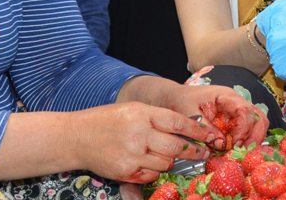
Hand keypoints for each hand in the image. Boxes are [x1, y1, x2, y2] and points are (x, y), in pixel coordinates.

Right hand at [73, 102, 217, 183]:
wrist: (77, 137)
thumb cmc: (107, 120)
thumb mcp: (133, 109)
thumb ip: (157, 118)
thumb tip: (185, 128)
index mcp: (142, 114)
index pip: (178, 123)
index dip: (197, 131)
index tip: (208, 136)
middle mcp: (139, 134)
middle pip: (176, 147)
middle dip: (192, 151)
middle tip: (201, 153)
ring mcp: (132, 154)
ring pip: (166, 163)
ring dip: (169, 161)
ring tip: (161, 154)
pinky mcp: (125, 172)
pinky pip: (151, 175)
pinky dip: (153, 171)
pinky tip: (146, 163)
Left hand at [167, 83, 268, 148]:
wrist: (178, 97)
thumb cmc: (183, 102)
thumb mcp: (190, 115)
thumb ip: (206, 129)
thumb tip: (221, 144)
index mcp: (226, 96)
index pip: (245, 110)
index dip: (243, 129)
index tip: (235, 144)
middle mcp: (237, 101)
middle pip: (258, 117)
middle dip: (254, 136)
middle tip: (243, 151)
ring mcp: (238, 109)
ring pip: (259, 122)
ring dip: (254, 138)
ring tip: (242, 151)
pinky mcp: (237, 118)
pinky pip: (250, 128)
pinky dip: (248, 139)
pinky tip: (237, 148)